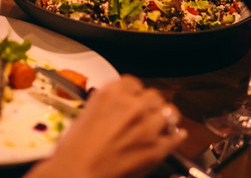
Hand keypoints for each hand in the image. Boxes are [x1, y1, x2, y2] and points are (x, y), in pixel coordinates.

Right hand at [27, 75, 186, 177]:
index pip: (133, 83)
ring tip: (160, 126)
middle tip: (144, 115)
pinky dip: (176, 137)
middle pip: (154, 95)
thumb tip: (117, 105)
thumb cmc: (74, 149)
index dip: (133, 93)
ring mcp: (148, 127)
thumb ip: (106, 105)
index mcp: (112, 93)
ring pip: (169, 112)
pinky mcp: (157, 148)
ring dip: (164, 119)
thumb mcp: (85, 115)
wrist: (77, 173)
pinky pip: (177, 136)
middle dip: (150, 105)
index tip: (132, 100)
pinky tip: (172, 138)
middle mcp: (133, 105)